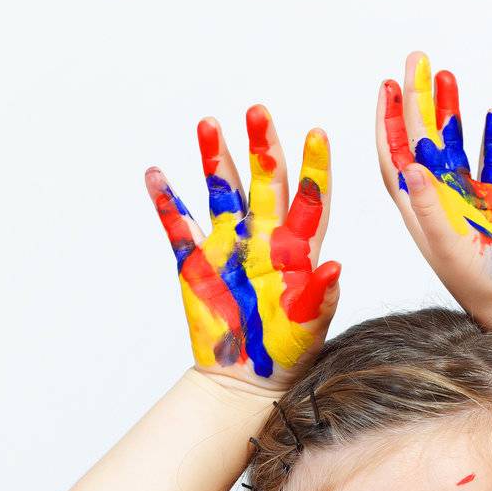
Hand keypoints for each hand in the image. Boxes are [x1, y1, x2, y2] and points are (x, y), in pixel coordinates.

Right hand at [146, 104, 340, 390]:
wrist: (245, 379)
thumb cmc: (286, 352)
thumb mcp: (311, 328)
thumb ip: (322, 297)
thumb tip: (336, 267)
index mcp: (298, 250)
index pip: (311, 200)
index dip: (314, 168)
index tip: (317, 133)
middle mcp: (264, 238)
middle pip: (265, 183)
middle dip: (262, 147)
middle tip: (258, 111)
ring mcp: (229, 246)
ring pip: (222, 192)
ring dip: (216, 159)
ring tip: (209, 124)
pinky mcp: (196, 262)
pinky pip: (179, 226)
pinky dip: (166, 202)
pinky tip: (156, 174)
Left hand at [376, 50, 491, 332]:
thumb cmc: (484, 286)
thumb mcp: (449, 247)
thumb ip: (429, 208)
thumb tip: (409, 167)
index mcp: (420, 212)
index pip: (395, 159)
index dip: (389, 123)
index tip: (389, 86)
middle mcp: (440, 203)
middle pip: (421, 143)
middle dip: (417, 101)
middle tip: (417, 60)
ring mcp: (470, 202)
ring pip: (454, 147)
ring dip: (449, 112)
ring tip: (448, 76)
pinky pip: (491, 163)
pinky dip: (490, 139)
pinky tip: (491, 116)